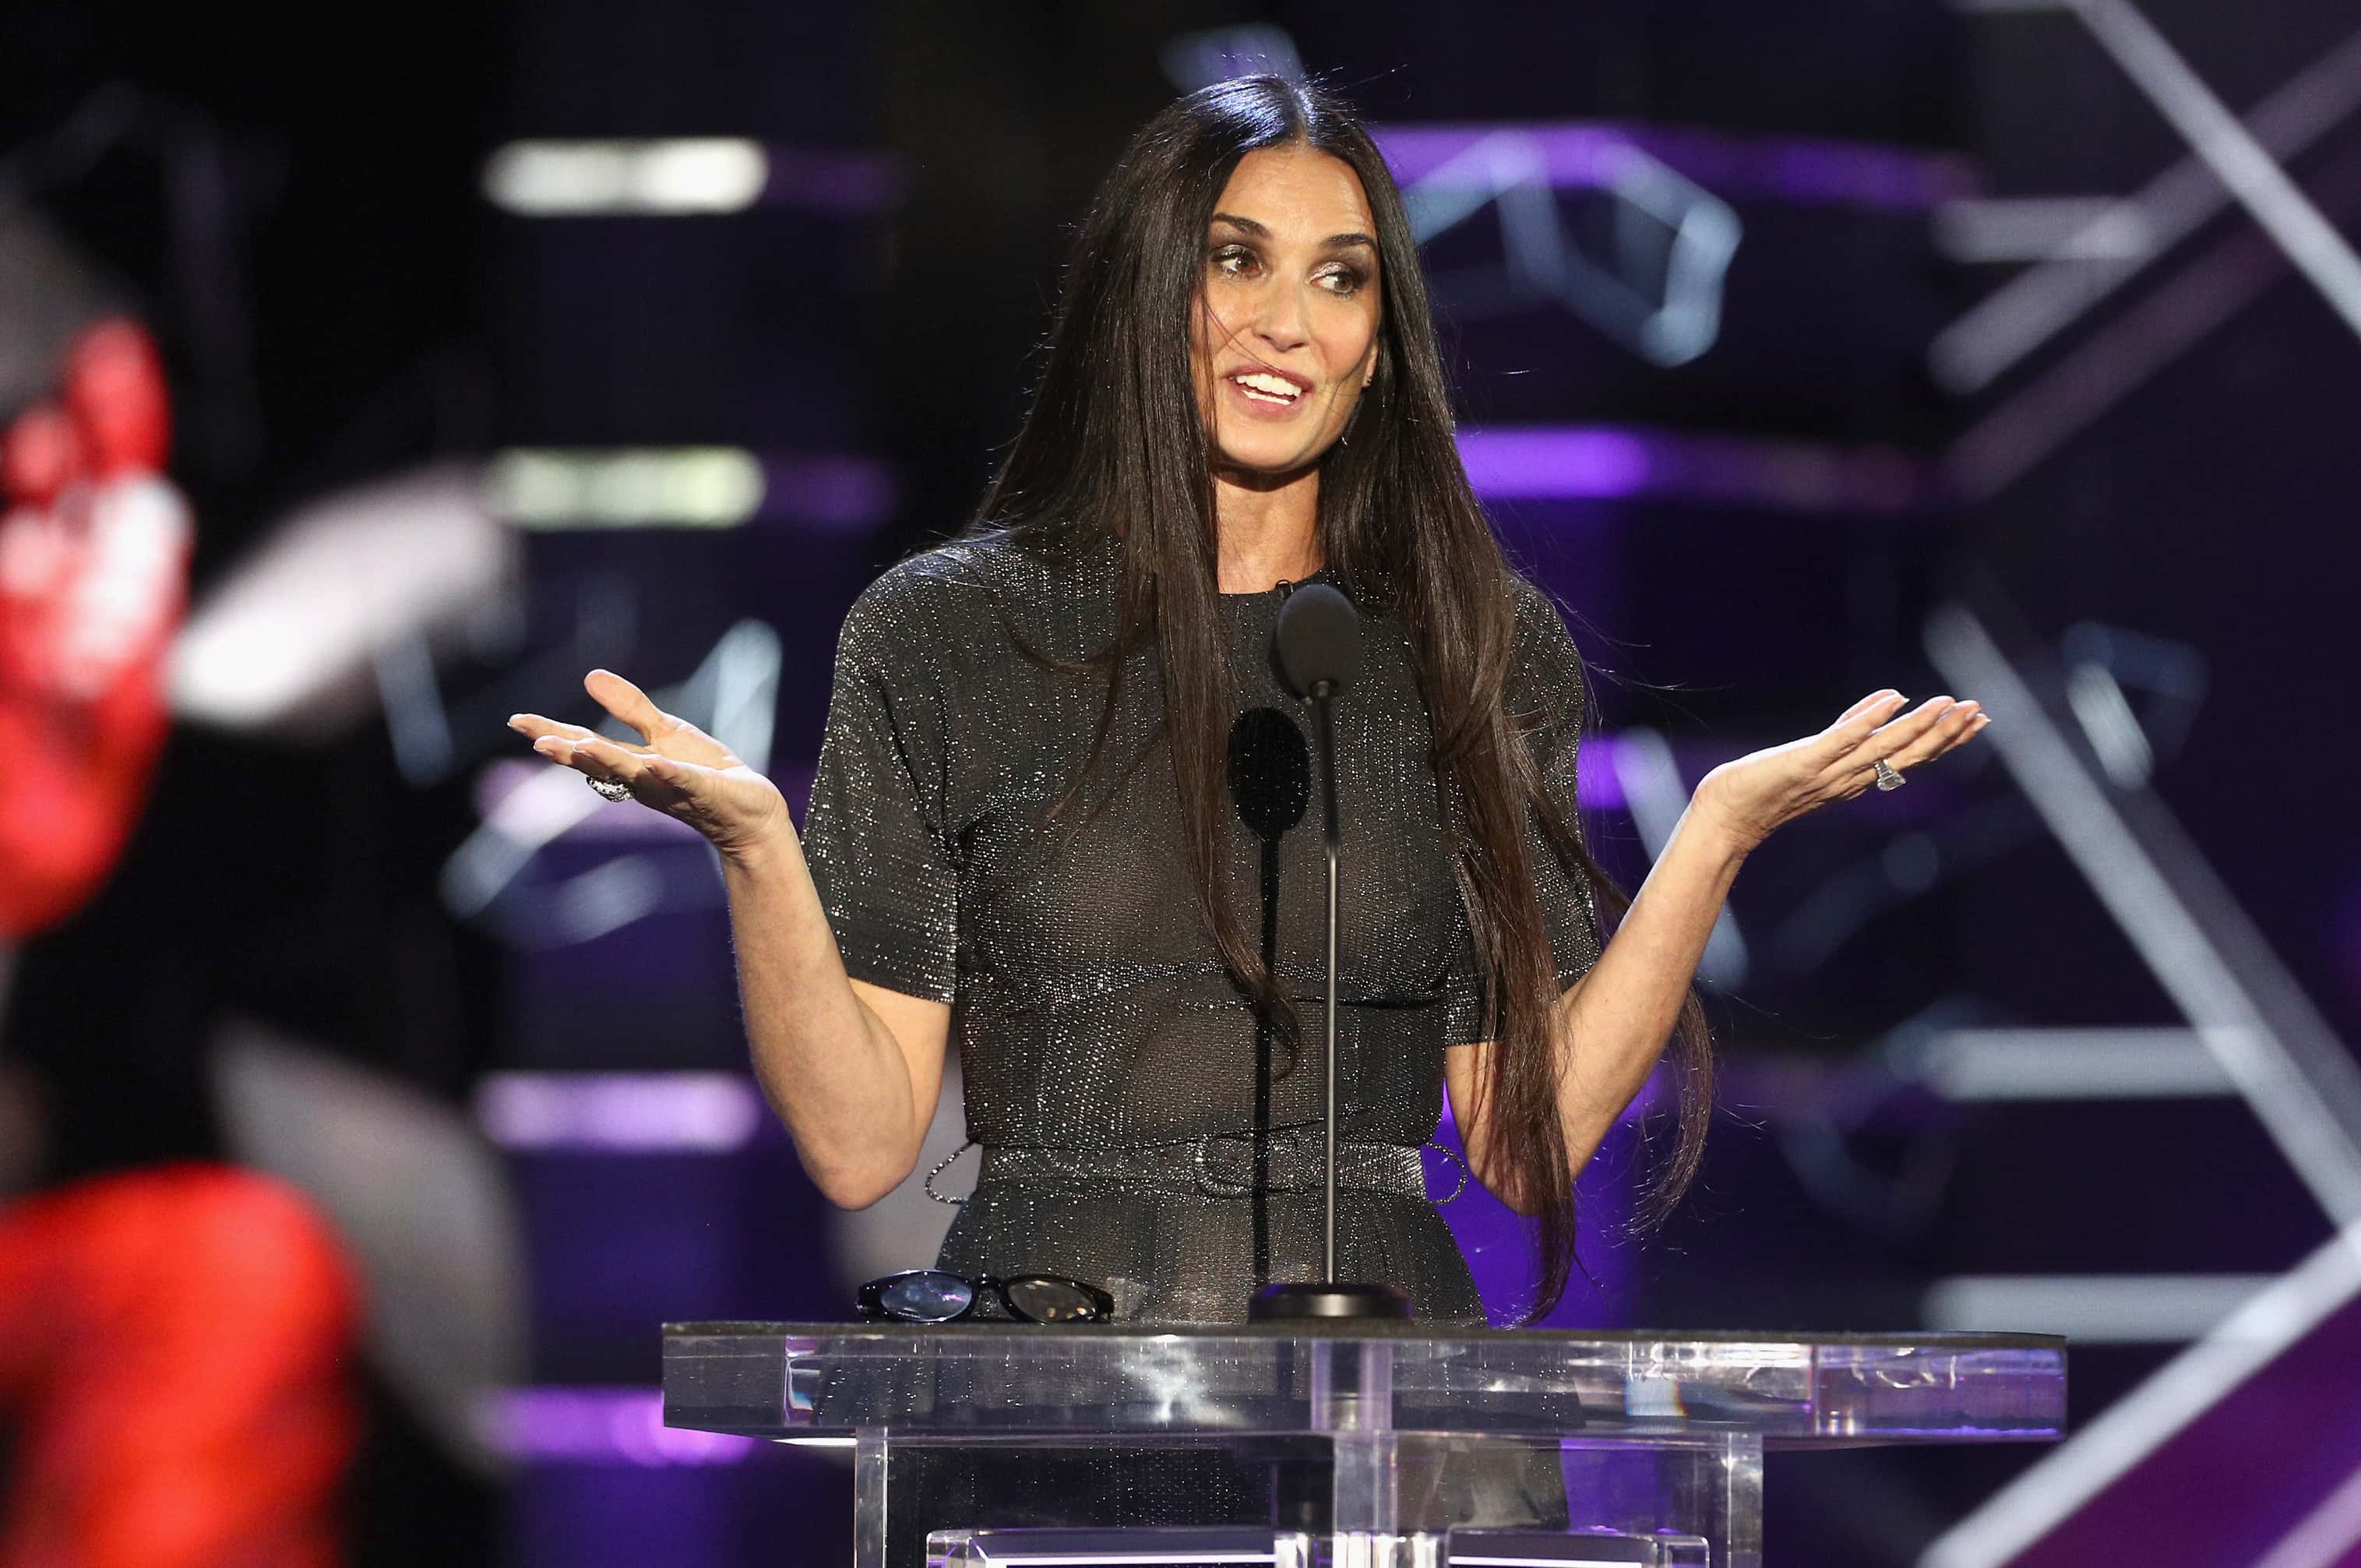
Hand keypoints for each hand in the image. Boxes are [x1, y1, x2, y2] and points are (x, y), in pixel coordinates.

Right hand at [508, 669, 791, 860]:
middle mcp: (642, 780)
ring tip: (579, 746)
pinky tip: (652, 762)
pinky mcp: (703, 790)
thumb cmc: (705, 771)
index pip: (584, 745)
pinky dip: (667, 772)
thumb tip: (590, 676)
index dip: (552, 733)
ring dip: (607, 761)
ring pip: (633, 773)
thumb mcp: (665, 732)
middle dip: (568, 753)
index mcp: (631, 764)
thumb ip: (630, 708)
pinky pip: (682, 780)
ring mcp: (671, 787)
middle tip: (537, 741)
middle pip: (599, 764)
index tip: (517, 721)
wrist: (749, 810)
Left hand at [1689, 689, 1990, 852]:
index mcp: (1856, 779)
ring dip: (1919, 726)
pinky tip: (1893, 699)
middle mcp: (1850, 779)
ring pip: (1884, 748)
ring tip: (1950, 706)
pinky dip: (1868, 719)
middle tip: (1979, 712)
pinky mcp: (1805, 761)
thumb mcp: (1818, 753)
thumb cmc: (1767, 786)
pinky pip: (1841, 739)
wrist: (1726, 815)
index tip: (1977, 721)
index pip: (1910, 758)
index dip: (1945, 740)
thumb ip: (1851, 728)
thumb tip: (1886, 700)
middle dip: (1945, 734)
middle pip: (1908, 755)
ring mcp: (1829, 771)